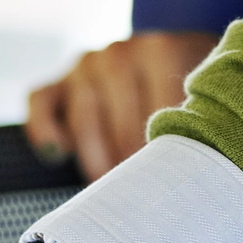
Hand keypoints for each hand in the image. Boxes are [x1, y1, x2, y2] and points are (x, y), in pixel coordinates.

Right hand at [26, 31, 217, 178]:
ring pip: (82, 116)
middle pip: (118, 116)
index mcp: (159, 50)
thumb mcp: (202, 100)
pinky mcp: (56, 83)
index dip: (162, 148)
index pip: (158, 107)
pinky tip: (59, 156)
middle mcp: (117, 53)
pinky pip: (40, 103)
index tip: (170, 177)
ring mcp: (84, 66)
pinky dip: (44, 130)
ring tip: (109, 186)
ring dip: (95, 157)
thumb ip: (196, 124)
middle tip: (141, 192)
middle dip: (129, 159)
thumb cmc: (188, 95)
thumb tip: (190, 171)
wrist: (166, 64)